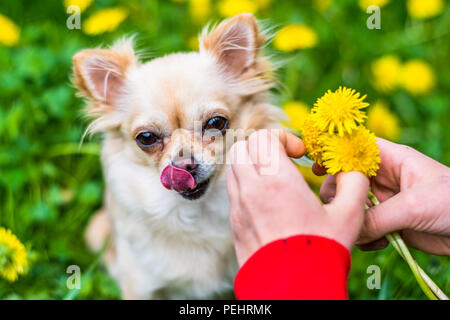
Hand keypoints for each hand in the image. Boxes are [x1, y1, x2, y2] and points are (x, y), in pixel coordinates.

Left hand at [226, 129, 368, 265]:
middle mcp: (251, 189)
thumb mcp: (349, 216)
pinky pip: (234, 192)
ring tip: (276, 180)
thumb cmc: (321, 252)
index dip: (282, 137)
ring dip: (253, 164)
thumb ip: (354, 183)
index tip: (299, 154)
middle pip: (242, 147)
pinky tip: (269, 202)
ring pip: (234, 168)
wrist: (292, 289)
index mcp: (277, 180)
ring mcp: (238, 206)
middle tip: (284, 161)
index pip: (263, 136)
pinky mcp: (234, 223)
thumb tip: (350, 169)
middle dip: (264, 147)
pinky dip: (247, 185)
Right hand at [317, 138, 449, 255]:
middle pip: (347, 179)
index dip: (334, 152)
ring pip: (353, 206)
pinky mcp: (389, 223)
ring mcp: (386, 201)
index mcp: (392, 160)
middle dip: (339, 194)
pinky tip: (379, 244)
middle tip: (337, 207)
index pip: (356, 148)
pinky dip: (365, 236)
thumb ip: (376, 217)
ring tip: (363, 233)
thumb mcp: (413, 206)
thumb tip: (348, 228)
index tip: (316, 165)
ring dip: (353, 219)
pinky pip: (364, 227)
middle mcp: (385, 178)